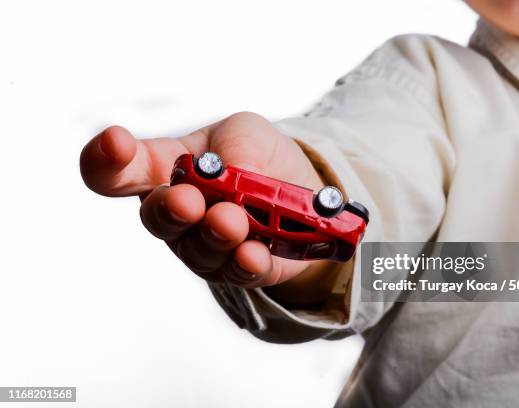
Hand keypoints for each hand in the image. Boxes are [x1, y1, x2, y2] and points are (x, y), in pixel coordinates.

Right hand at [80, 112, 338, 304]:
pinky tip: (254, 253)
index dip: (106, 160)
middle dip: (170, 210)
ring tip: (232, 221)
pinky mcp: (239, 270)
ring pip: (198, 248)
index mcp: (164, 168)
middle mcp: (176, 212)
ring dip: (215, 235)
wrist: (302, 193)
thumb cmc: (258, 156)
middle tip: (187, 201)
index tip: (116, 142)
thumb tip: (238, 173)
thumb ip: (237, 144)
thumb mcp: (249, 132)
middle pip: (157, 218)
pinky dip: (246, 262)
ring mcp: (204, 246)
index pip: (120, 171)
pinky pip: (237, 271)